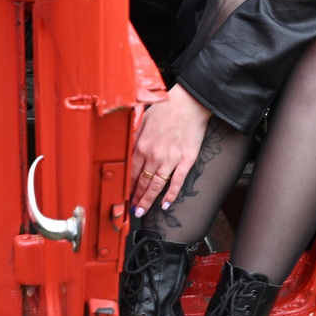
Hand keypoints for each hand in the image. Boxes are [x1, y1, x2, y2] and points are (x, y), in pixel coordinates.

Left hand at [129, 85, 214, 215]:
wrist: (190, 103)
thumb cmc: (167, 108)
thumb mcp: (143, 119)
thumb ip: (134, 137)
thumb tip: (126, 150)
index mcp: (142, 145)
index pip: (131, 172)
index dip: (127, 186)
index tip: (124, 195)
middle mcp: (154, 155)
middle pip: (142, 182)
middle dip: (136, 198)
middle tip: (132, 210)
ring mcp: (171, 159)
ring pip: (156, 186)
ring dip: (148, 200)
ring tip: (142, 211)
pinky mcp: (186, 160)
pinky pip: (177, 182)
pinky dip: (171, 195)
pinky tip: (165, 205)